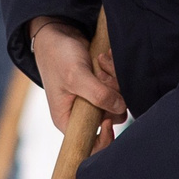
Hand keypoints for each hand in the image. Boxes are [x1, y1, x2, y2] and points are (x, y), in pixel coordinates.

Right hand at [28, 18, 126, 147]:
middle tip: (101, 74)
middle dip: (111, 94)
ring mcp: (94, 100)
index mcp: (68, 120)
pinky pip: (119, 86)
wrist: (58, 33)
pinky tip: (104, 57)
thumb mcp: (75, 76)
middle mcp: (82, 114)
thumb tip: (121, 108)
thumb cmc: (58, 56)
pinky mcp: (102, 86)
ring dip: (114, 78)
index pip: (90, 144)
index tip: (109, 119)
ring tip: (101, 61)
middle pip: (112, 117)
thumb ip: (98, 94)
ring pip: (119, 100)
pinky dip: (114, 71)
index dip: (104, 138)